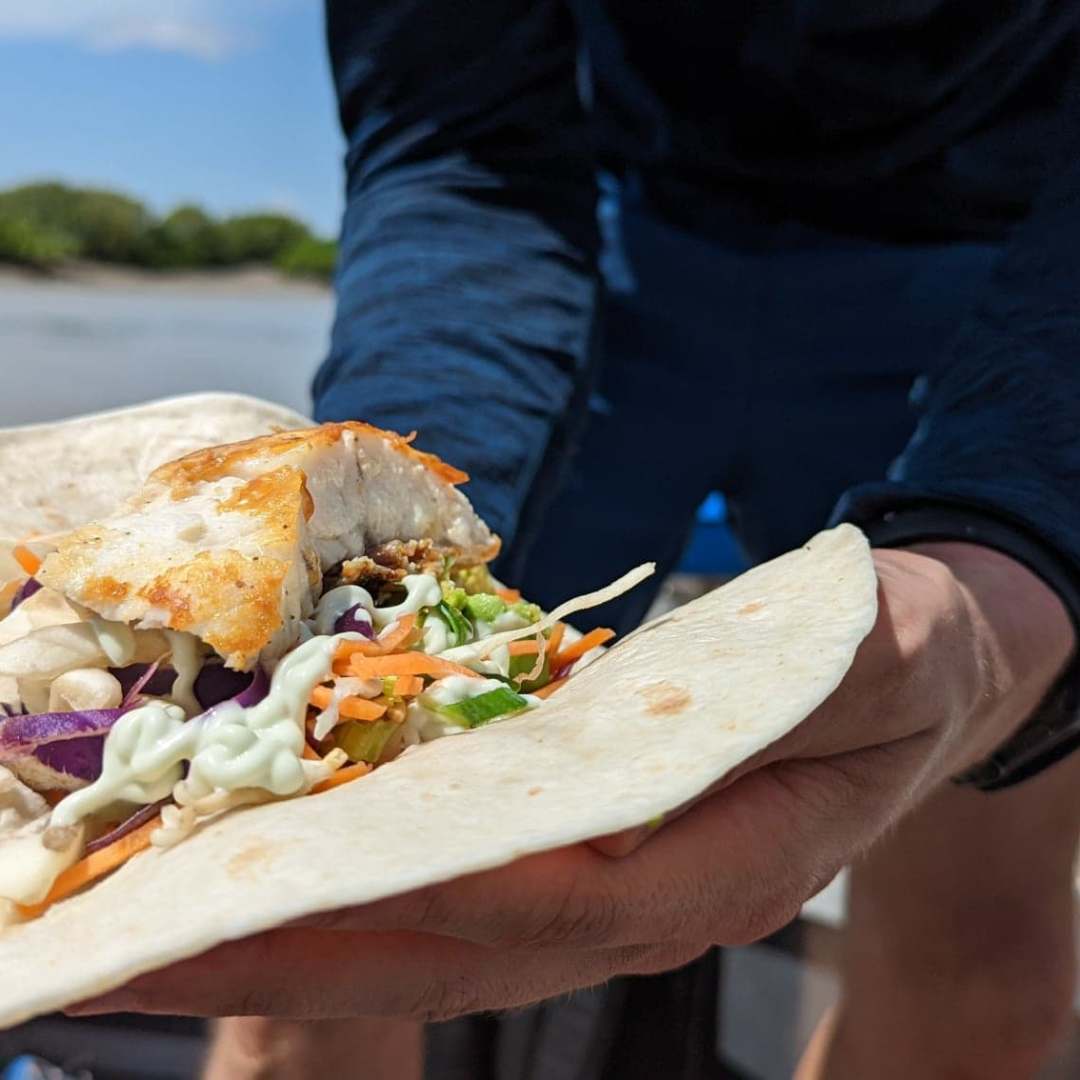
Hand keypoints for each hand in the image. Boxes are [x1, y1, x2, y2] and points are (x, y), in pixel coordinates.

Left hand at [70, 543, 1073, 1020]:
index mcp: (728, 859)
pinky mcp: (573, 850)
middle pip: (467, 951)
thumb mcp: (875, 651)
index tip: (321, 874)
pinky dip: (352, 892)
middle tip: (150, 950)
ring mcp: (606, 883)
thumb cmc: (894, 651)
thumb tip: (641, 747)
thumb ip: (788, 698)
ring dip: (302, 939)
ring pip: (439, 940)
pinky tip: (262, 873)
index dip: (457, 890)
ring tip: (157, 931)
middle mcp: (649, 894)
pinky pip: (449, 891)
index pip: (579, 899)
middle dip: (310, 954)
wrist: (910, 662)